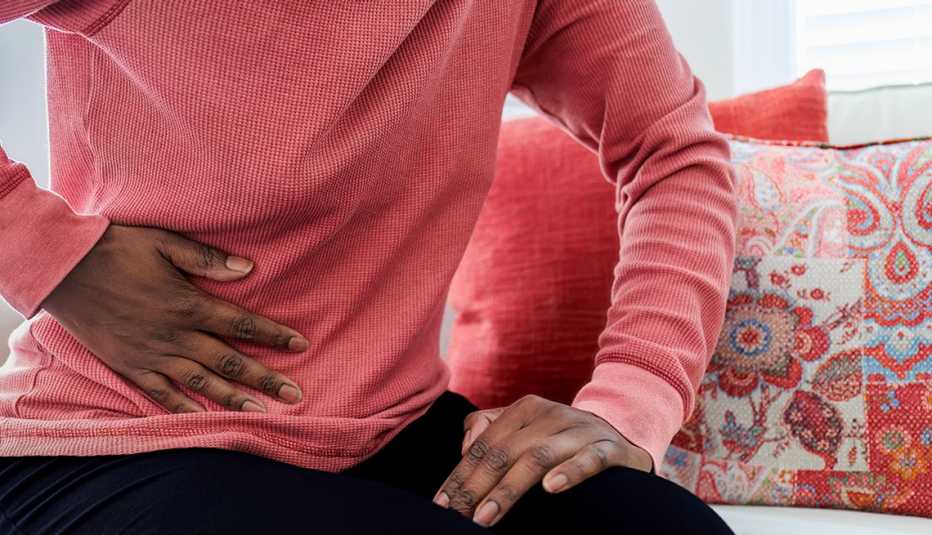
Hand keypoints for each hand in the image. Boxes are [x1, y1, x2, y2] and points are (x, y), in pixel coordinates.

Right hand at [42, 224, 307, 413]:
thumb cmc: (118, 250)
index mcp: (188, 305)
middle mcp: (175, 335)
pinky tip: (204, 419)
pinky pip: (160, 393)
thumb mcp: (165, 244)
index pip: (241, 324)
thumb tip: (249, 269)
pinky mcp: (130, 365)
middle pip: (229, 361)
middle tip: (294, 394)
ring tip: (261, 411)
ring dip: (233, 398)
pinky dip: (183, 407)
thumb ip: (207, 260)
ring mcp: (152, 354)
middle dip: (265, 378)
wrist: (64, 270)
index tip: (300, 344)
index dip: (273, 335)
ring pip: (201, 382)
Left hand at [432, 395, 652, 527]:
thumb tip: (465, 447)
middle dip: (476, 486)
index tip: (442, 504)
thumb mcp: (525, 429)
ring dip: (508, 489)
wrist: (622, 434)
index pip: (484, 444)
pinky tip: (550, 488)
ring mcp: (580, 431)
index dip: (460, 474)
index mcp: (525, 408)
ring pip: (537, 457)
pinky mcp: (609, 449)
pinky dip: (569, 473)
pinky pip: (588, 460)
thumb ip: (490, 429)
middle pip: (504, 451)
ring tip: (486, 516)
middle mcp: (551, 414)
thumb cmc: (561, 439)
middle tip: (458, 516)